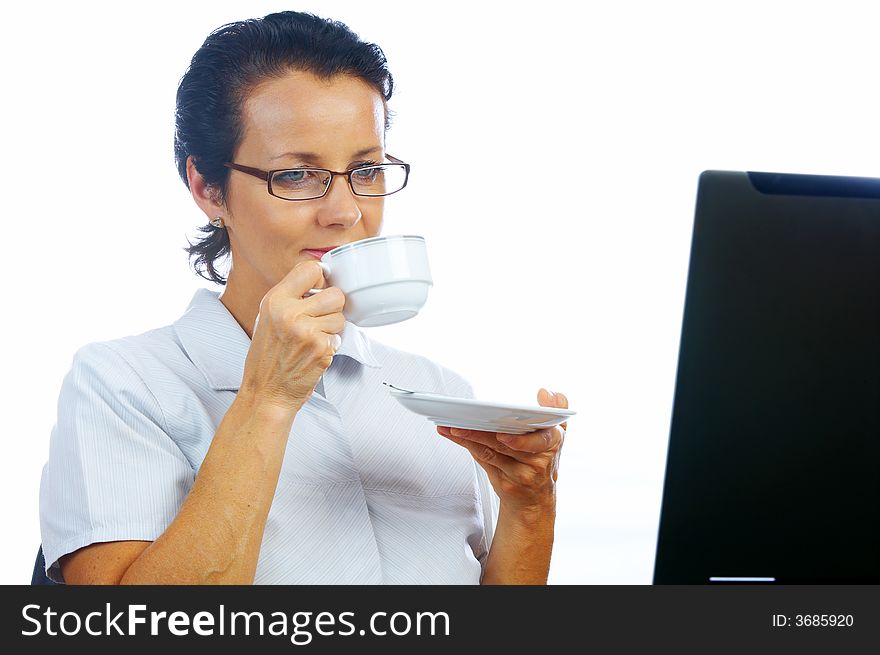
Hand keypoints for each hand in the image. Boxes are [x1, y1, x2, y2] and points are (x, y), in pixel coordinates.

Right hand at [238, 260, 345, 411]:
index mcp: (275, 300)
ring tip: (313, 340)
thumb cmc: (267, 359)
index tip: (318, 290)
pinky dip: (331, 346)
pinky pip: (339, 338)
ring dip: (332, 329)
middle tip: (319, 321)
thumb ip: (290, 298)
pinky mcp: (320, 349)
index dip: (320, 280)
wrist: (266, 393)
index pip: (310, 269)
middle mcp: (289, 313)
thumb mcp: (268, 318)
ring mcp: (306, 331)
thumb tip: (319, 282)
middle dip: (332, 309)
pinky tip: (314, 353)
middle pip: (335, 294)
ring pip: (340, 317)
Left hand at [437, 388, 567, 513]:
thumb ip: (554, 409)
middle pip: (507, 445)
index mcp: (554, 442)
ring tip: (452, 426)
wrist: (535, 498)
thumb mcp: (555, 433)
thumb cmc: (541, 458)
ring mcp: (521, 474)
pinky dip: (466, 445)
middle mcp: (539, 461)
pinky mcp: (505, 482)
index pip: (542, 440)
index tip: (503, 436)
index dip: (522, 441)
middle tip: (464, 424)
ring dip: (469, 437)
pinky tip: (452, 434)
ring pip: (491, 452)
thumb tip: (546, 392)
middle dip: (483, 434)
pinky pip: (483, 459)